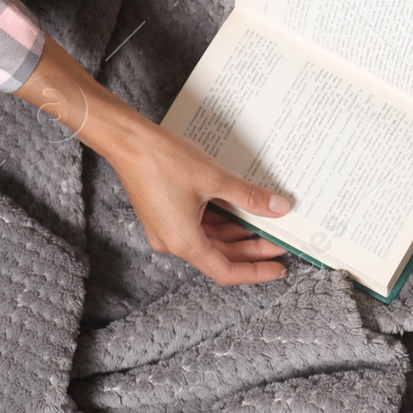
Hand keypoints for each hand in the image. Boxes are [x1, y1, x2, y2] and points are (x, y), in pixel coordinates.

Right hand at [15, 38, 292, 284]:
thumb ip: (249, 197)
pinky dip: (223, 220)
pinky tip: (243, 209)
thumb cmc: (166, 161)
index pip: (225, 270)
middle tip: (283, 241)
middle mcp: (174, 241)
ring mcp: (168, 228)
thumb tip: (279, 208)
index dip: (255, 271)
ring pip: (212, 239)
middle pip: (221, 255)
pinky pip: (201, 225)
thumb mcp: (215, 179)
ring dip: (239, 233)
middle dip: (253, 249)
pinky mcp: (167, 213)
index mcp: (183, 242)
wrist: (129, 142)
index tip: (279, 267)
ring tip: (269, 223)